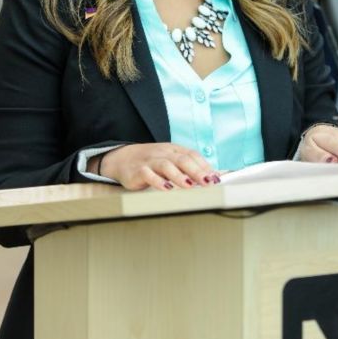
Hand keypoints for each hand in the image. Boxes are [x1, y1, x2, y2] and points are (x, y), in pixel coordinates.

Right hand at [92, 143, 219, 191]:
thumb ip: (187, 167)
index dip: (205, 166)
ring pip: (166, 165)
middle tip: (208, 183)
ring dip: (180, 176)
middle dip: (197, 171)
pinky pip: (148, 175)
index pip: (192, 155)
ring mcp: (150, 161)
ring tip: (190, 186)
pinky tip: (167, 189)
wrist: (121, 158)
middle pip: (182, 159)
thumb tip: (211, 178)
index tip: (216, 178)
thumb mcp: (170, 160)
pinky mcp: (138, 171)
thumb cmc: (151, 162)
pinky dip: (158, 182)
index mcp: (173, 149)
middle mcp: (163, 153)